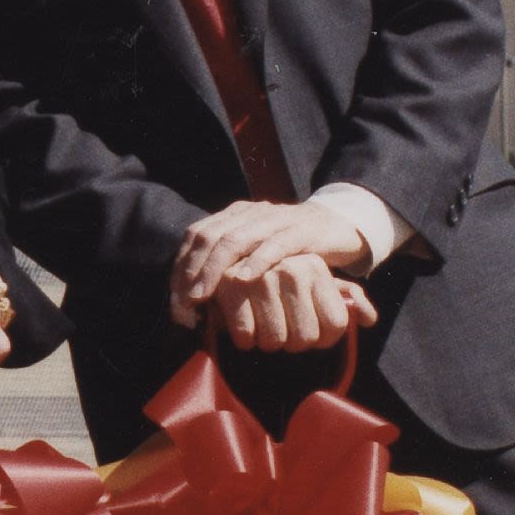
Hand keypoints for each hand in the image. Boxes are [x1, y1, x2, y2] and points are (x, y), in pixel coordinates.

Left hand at [170, 196, 371, 327]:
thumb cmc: (291, 248)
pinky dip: (257, 261)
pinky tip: (243, 278)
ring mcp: (278, 219)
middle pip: (212, 236)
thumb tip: (192, 297)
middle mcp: (253, 212)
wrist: (339, 228)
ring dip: (215, 269)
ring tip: (203, 294)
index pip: (198, 234)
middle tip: (184, 301)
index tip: (175, 296)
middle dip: (193, 270)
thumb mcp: (256, 252)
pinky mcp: (303, 231)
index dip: (182, 265)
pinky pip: (276, 245)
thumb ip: (230, 265)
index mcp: (237, 214)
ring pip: (237, 239)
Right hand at [209, 254, 375, 353]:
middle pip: (306, 337)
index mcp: (314, 267)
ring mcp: (260, 278)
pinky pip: (247, 337)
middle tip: (282, 330)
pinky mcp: (231, 288)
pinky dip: (244, 340)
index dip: (323, 338)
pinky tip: (244, 327)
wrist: (227, 255)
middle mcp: (291, 270)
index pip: (336, 323)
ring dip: (267, 342)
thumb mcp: (315, 281)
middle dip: (293, 343)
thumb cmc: (277, 276)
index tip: (310, 333)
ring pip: (275, 341)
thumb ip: (347, 298)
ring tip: (262, 327)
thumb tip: (369, 319)